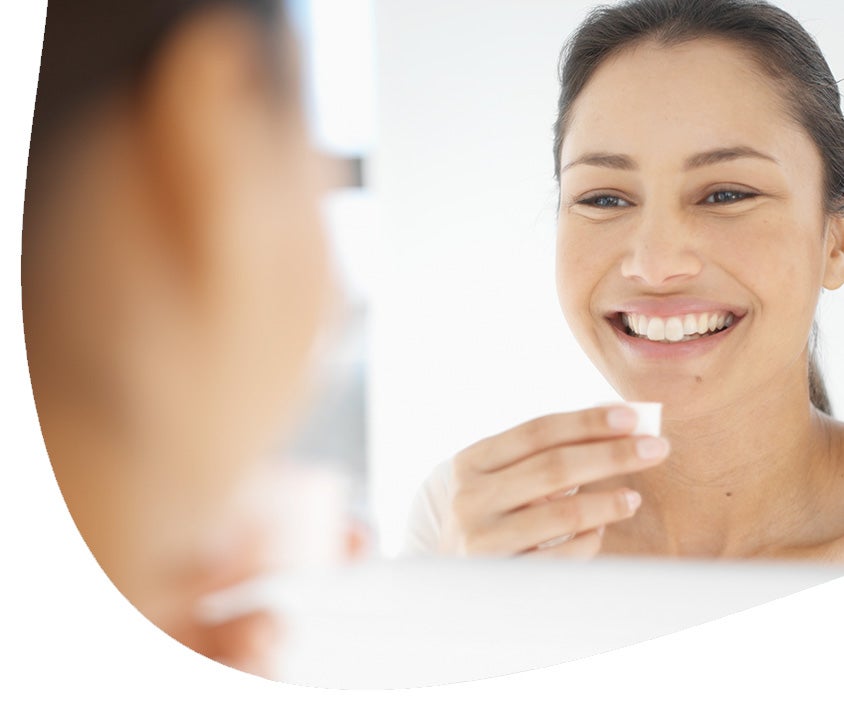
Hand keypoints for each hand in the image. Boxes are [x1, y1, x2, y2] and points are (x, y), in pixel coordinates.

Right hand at [441, 405, 668, 557]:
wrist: (448, 580)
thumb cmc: (488, 516)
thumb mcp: (500, 478)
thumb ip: (545, 451)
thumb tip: (615, 417)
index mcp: (469, 463)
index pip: (537, 432)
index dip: (586, 422)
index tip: (632, 417)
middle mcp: (470, 498)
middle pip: (554, 467)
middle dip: (611, 454)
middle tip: (656, 448)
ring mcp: (483, 540)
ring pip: (562, 514)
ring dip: (607, 502)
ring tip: (633, 497)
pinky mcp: (503, 578)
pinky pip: (562, 557)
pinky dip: (589, 541)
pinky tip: (601, 530)